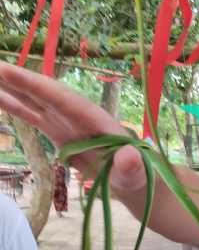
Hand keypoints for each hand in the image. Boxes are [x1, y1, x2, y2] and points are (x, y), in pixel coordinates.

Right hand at [0, 62, 145, 191]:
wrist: (132, 178)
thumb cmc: (136, 175)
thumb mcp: (135, 173)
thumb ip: (131, 165)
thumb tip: (129, 157)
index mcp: (95, 119)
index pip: (62, 99)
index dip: (35, 86)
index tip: (7, 71)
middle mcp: (78, 115)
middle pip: (44, 93)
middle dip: (16, 79)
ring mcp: (66, 122)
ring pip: (34, 101)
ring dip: (10, 88)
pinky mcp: (59, 133)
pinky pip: (33, 116)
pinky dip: (14, 106)